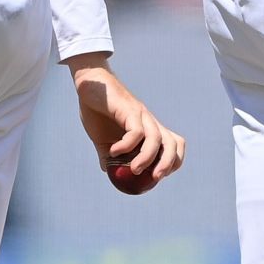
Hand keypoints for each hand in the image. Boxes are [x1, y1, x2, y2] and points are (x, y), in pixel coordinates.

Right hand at [69, 55, 185, 191]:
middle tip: (155, 178)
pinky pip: (135, 131)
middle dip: (168, 163)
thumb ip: (108, 154)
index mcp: (148, 128)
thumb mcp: (103, 138)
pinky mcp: (128, 109)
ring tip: (134, 170)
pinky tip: (113, 151)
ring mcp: (140, 114)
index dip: (172, 161)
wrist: (90, 85)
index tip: (157, 176)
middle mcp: (148, 121)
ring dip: (147, 158)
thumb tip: (109, 172)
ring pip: (156, 138)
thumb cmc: (98, 110)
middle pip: (172, 142)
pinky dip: (127, 145)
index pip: (173, 144)